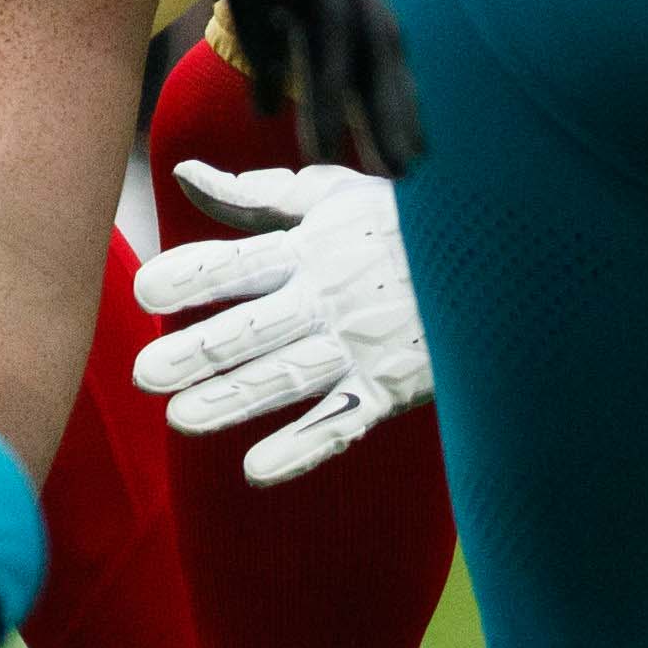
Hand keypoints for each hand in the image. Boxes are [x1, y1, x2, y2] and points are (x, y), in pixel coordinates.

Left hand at [132, 158, 431, 481]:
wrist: (503, 253)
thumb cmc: (405, 221)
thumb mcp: (333, 196)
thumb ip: (256, 196)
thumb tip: (185, 176)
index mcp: (312, 247)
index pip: (240, 262)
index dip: (193, 276)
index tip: (146, 293)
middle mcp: (331, 296)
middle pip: (256, 326)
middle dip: (200, 351)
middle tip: (145, 374)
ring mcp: (364, 343)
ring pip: (290, 376)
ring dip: (236, 399)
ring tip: (180, 420)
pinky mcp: (393, 386)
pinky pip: (343, 420)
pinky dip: (302, 447)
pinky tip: (257, 471)